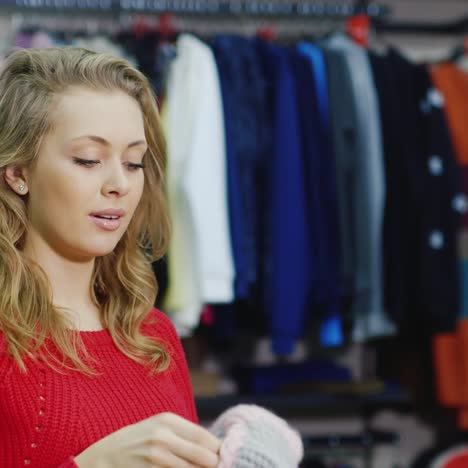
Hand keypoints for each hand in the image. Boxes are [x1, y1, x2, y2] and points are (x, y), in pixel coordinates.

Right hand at [74, 412, 220, 467]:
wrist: (102, 458)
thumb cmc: (136, 441)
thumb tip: (215, 447)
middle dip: (214, 465)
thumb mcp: (158, 428)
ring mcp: (155, 457)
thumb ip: (184, 434)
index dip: (219, 450)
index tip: (225, 457)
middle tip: (218, 467)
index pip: (206, 438)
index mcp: (168, 420)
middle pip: (205, 457)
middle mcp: (163, 436)